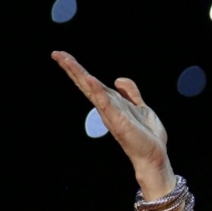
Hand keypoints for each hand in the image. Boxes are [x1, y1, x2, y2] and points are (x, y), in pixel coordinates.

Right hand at [51, 50, 175, 196]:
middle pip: (86, 84)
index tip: (63, 56)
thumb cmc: (146, 136)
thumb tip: (118, 79)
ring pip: (92, 91)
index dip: (78, 70)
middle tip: (57, 54)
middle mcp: (108, 108)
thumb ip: (130, 93)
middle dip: (72, 69)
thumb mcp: (140, 108)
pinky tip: (90, 80)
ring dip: (79, 75)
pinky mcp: (119, 122)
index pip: (92, 83)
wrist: (154, 156)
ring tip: (66, 61)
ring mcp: (112, 114)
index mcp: (112, 104)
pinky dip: (98, 92)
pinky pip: (107, 104)